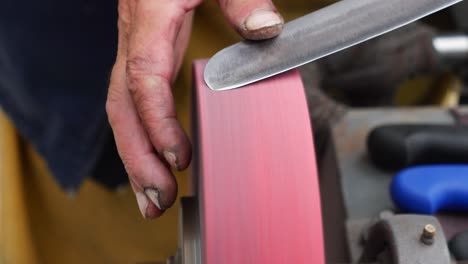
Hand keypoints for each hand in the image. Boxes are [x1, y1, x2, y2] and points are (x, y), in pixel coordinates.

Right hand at [106, 0, 282, 218]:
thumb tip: (264, 30)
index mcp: (150, 19)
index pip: (143, 81)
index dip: (157, 123)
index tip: (178, 159)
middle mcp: (135, 38)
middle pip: (121, 108)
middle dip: (137, 158)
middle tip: (156, 201)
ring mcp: (134, 48)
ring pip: (121, 110)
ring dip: (134, 157)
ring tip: (151, 197)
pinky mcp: (143, 53)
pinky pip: (133, 102)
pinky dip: (143, 136)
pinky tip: (155, 160)